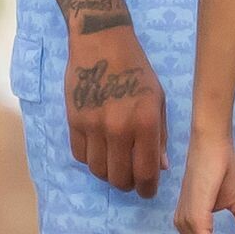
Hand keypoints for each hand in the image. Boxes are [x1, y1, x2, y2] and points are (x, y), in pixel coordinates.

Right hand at [64, 29, 167, 197]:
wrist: (101, 42)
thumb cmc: (136, 69)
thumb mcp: (158, 99)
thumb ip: (160, 135)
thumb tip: (161, 167)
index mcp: (145, 123)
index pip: (145, 172)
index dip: (147, 189)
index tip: (147, 191)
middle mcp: (118, 129)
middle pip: (119, 178)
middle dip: (128, 184)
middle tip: (131, 179)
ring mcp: (93, 126)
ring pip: (98, 171)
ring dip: (108, 174)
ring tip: (115, 165)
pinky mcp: (74, 121)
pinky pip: (80, 156)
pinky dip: (90, 159)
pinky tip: (99, 149)